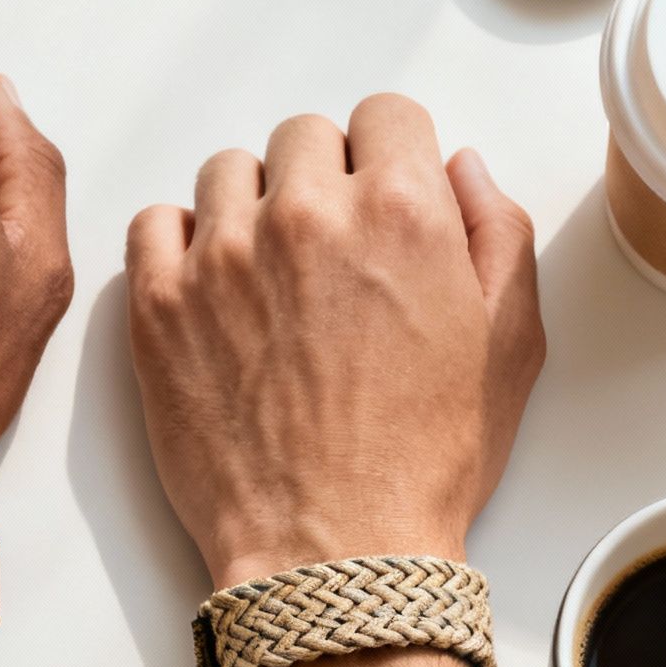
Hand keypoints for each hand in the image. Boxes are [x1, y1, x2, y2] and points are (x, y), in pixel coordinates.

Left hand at [126, 94, 542, 588]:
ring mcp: (221, 258)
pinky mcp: (158, 305)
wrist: (332, 550)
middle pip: (303, 139)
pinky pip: (154, 224)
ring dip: (249, 209)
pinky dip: (178, 244)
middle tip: (328, 256)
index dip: (390, 161)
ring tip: (267, 280)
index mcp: (400, 212)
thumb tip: (456, 167)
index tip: (380, 204)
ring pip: (227, 175)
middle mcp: (305, 217)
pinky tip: (210, 291)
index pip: (386, 117)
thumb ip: (495, 231)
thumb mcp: (511, 342)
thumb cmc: (422, 460)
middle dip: (322, 182)